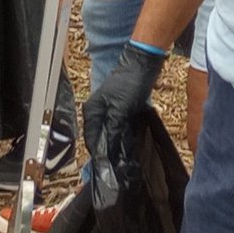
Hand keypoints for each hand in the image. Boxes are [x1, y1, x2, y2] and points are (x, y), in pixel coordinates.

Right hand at [83, 42, 164, 190]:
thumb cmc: (130, 83)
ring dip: (116, 144)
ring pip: (110, 133)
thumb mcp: (120, 109)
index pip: (91, 139)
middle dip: (107, 151)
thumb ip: (113, 129)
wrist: (143, 64)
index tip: (105, 167)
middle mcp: (97, 112)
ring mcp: (109, 110)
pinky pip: (119, 127)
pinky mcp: (120, 109)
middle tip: (116, 166)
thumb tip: (108, 149)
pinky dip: (123, 135)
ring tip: (123, 159)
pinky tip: (129, 145)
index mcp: (92, 111)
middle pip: (100, 137)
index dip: (98, 153)